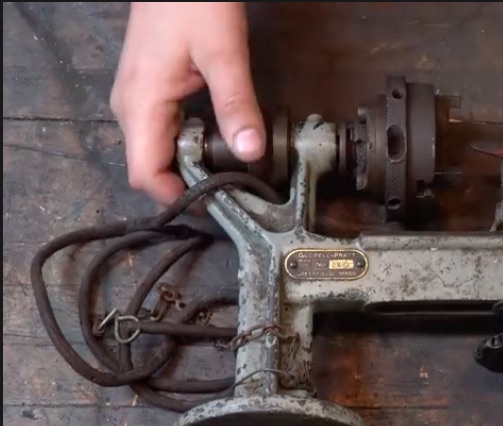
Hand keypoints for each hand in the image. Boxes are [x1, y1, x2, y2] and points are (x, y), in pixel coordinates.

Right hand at [110, 2, 264, 204]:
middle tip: (233, 190)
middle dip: (188, 185)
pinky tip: (220, 141)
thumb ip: (236, 105)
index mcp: (140, 104)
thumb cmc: (193, 2)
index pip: (145, 174)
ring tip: (231, 170)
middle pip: (152, 166)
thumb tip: (251, 152)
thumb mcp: (223, 55)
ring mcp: (138, 98)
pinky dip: (189, 144)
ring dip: (190, 165)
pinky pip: (164, 131)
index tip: (214, 206)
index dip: (176, 198)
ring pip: (158, 150)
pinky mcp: (151, 90)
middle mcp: (130, 107)